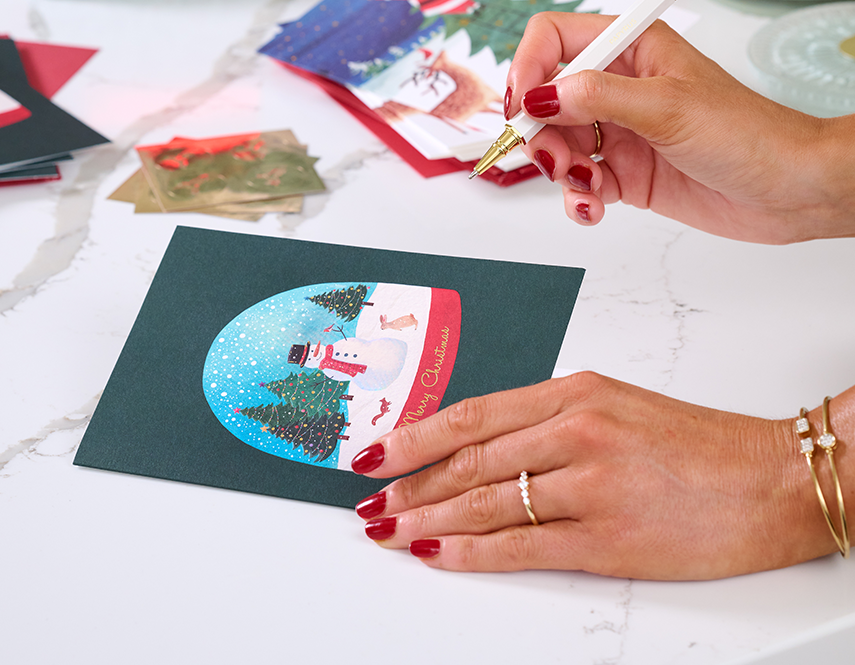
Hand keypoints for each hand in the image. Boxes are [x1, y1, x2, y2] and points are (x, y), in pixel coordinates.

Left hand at [351, 372, 852, 579]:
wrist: (772, 480)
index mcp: (574, 392)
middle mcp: (576, 431)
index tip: (374, 452)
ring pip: (484, 500)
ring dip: (427, 517)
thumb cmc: (697, 445)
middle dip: (410, 482)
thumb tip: (482, 446)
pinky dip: (469, 552)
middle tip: (371, 499)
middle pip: (468, 459)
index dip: (413, 436)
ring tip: (391, 528)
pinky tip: (437, 554)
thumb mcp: (615, 407)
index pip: (472, 415)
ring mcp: (590, 484)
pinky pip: (519, 546)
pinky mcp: (607, 538)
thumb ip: (549, 422)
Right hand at [504, 13, 854, 243]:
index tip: (524, 107)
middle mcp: (620, 89)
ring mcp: (620, 133)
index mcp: (633, 51)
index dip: (530, 69)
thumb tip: (541, 96)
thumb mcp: (667, 107)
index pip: (556, 41)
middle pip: (547, 102)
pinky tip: (595, 206)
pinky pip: (580, 185)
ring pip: (558, 147)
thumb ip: (598, 98)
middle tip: (554, 159)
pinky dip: (579, 199)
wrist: (786, 190)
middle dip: (542, 135)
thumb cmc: (749, 134)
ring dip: (562, 173)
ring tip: (588, 187)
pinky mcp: (624, 173)